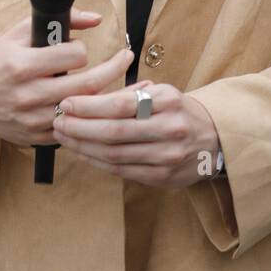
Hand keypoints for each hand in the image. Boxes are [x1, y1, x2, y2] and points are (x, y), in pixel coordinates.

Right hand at [0, 10, 133, 146]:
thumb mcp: (19, 33)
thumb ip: (59, 22)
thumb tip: (96, 18)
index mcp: (22, 65)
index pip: (73, 56)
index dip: (81, 49)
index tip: (79, 49)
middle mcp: (27, 95)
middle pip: (86, 85)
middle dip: (113, 69)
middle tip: (126, 58)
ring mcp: (31, 120)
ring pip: (82, 109)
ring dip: (103, 95)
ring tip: (115, 82)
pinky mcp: (34, 138)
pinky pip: (71, 128)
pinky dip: (84, 116)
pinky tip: (93, 106)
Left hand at [51, 82, 221, 188]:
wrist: (213, 140)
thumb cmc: (178, 111)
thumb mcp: (162, 92)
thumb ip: (130, 95)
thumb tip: (87, 97)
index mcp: (167, 101)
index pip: (120, 104)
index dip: (89, 106)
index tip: (66, 103)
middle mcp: (168, 129)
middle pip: (114, 131)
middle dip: (80, 127)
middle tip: (57, 121)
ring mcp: (166, 157)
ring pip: (114, 154)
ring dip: (83, 146)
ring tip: (64, 136)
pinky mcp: (161, 177)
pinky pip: (121, 170)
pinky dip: (97, 162)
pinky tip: (82, 152)